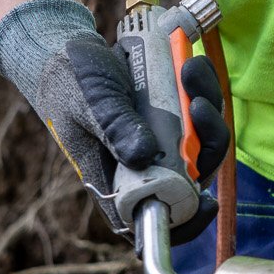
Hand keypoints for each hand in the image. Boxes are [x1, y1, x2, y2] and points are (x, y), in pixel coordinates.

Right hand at [0, 0, 229, 244]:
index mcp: (115, 179)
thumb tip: (144, 156)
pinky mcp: (169, 115)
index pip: (150, 218)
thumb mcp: (90, 102)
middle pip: (191, 177)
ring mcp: (158, 140)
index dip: (184, 221)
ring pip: (200, 143)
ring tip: (191, 69)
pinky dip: (201, 89)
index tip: (207, 202)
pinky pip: (197, 113)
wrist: (66, 51)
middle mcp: (141, 166)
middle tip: (199, 104)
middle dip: (207, 143)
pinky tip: (191, 64)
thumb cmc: (70, 83)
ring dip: (208, 110)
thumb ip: (115, 126)